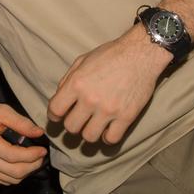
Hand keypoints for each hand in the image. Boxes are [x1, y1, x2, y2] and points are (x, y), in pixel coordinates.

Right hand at [0, 95, 46, 185]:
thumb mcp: (1, 111)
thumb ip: (21, 122)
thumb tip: (38, 133)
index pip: (14, 156)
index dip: (32, 155)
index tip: (42, 150)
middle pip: (14, 172)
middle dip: (32, 166)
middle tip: (40, 156)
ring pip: (10, 179)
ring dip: (25, 172)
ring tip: (32, 160)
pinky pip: (3, 180)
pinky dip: (15, 175)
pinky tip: (20, 164)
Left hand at [47, 28, 171, 145]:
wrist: (140, 54)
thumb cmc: (110, 55)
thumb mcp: (82, 61)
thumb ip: (68, 80)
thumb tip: (59, 99)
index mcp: (77, 83)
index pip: (55, 110)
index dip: (53, 115)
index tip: (58, 116)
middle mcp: (90, 99)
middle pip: (71, 127)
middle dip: (71, 124)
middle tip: (78, 119)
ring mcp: (109, 110)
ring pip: (89, 137)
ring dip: (88, 133)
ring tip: (92, 125)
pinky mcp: (126, 117)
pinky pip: (111, 139)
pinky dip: (107, 138)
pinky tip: (107, 129)